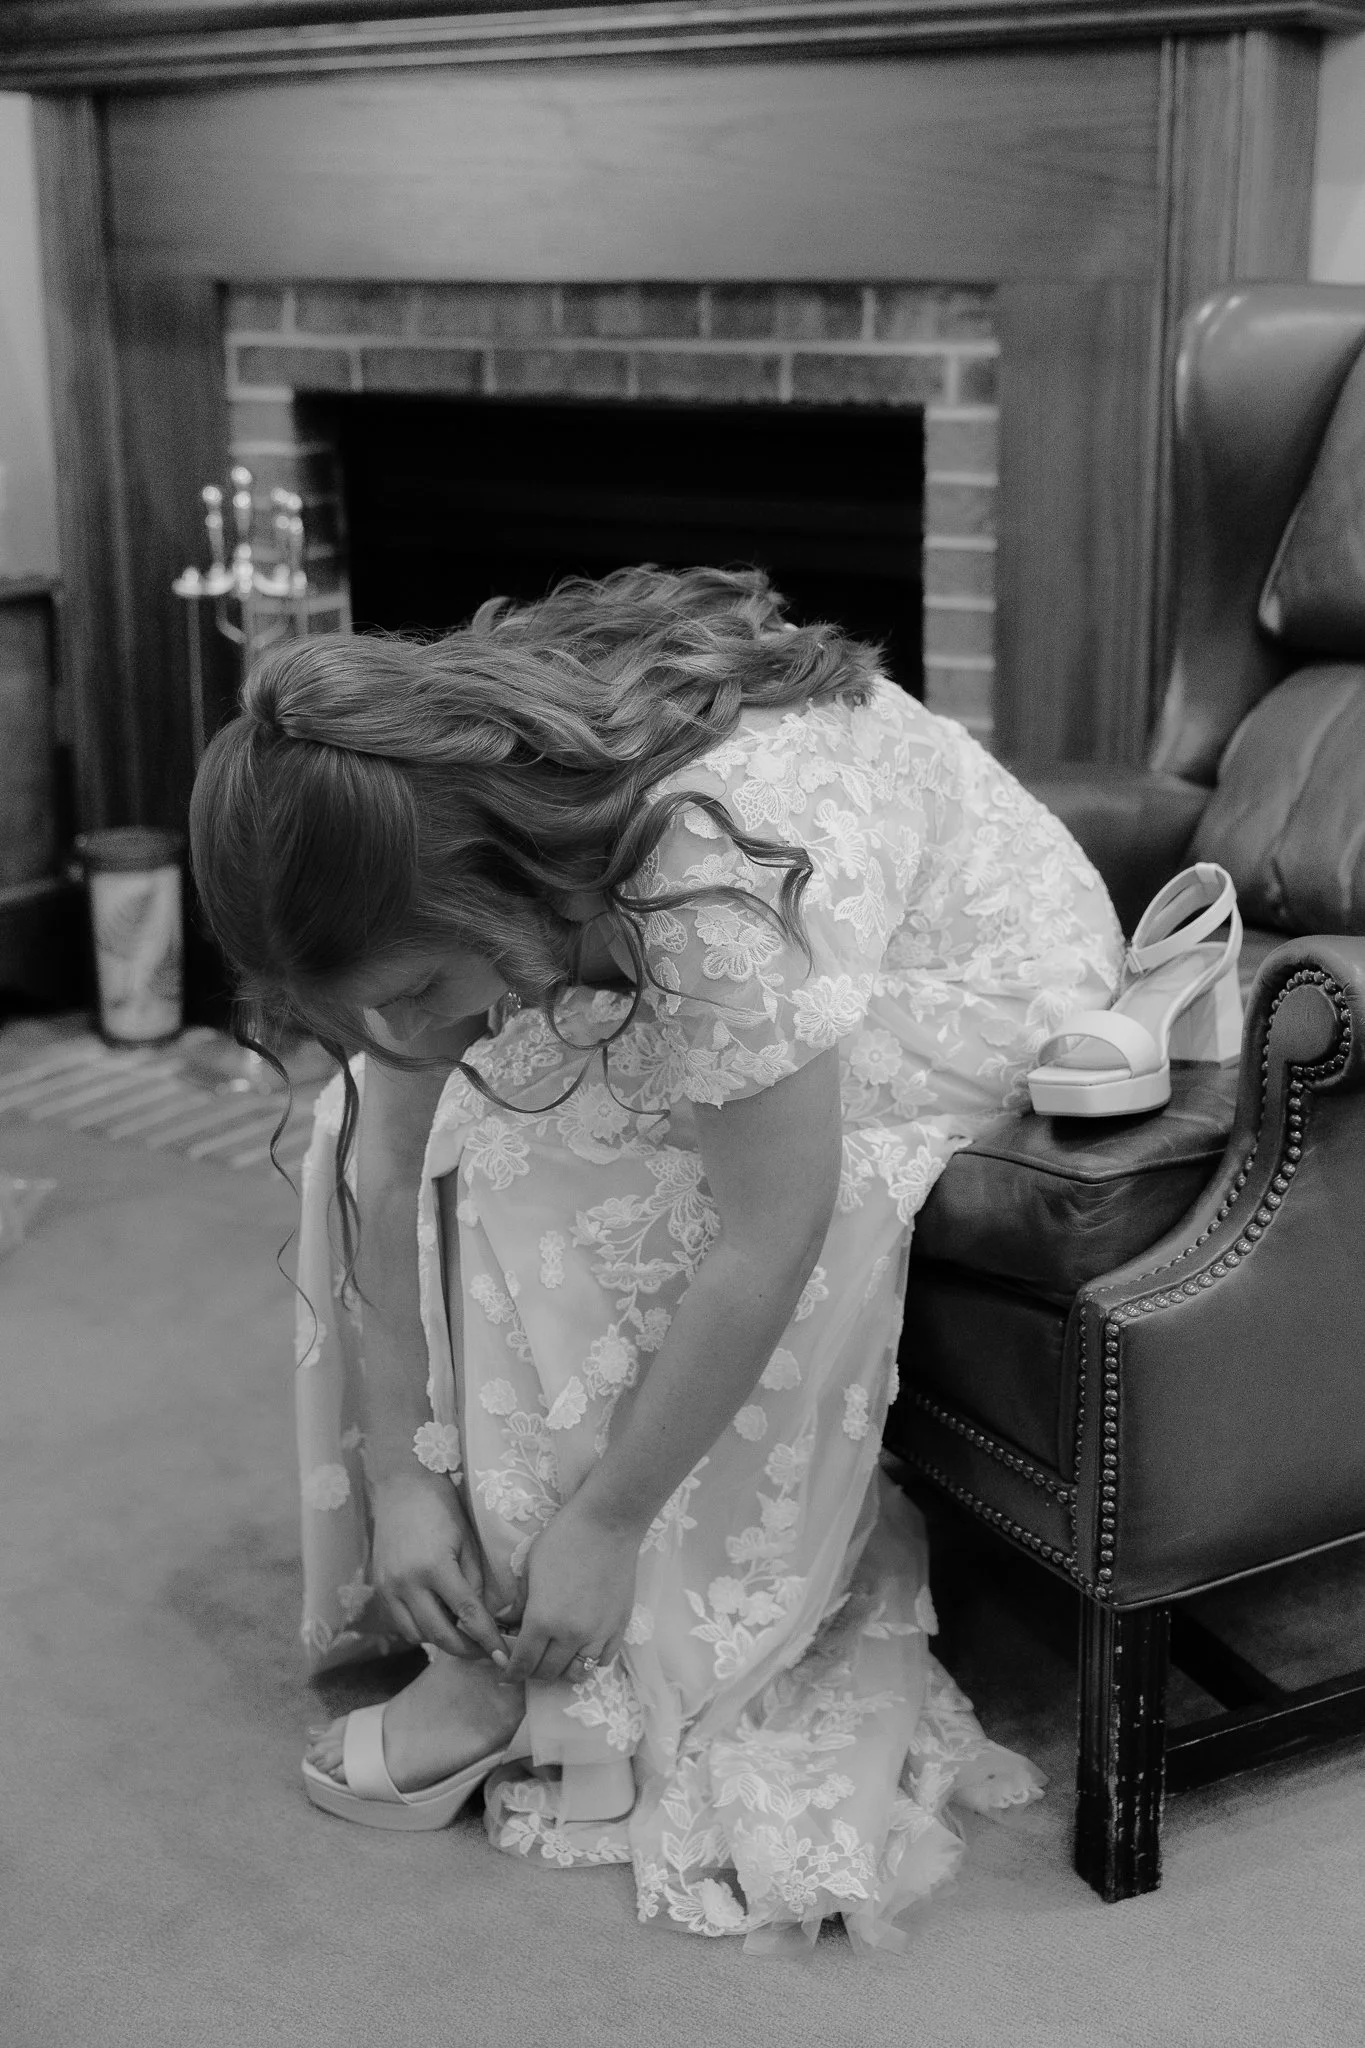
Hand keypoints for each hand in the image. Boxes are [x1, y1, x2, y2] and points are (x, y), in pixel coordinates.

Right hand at [370, 1470, 509, 1666]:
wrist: (401, 1486)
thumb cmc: (442, 1508)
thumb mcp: (466, 1541)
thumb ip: (474, 1581)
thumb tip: (480, 1616)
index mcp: (435, 1567)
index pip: (468, 1615)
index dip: (487, 1640)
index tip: (504, 1658)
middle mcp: (408, 1583)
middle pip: (439, 1635)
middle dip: (466, 1650)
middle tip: (486, 1654)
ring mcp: (389, 1588)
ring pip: (417, 1635)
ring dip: (442, 1640)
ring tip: (463, 1634)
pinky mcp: (380, 1588)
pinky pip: (401, 1624)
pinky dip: (421, 1629)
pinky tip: (438, 1619)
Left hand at [500, 1496, 640, 1686]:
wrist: (607, 1523)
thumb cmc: (563, 1539)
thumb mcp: (530, 1570)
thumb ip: (519, 1604)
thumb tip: (506, 1623)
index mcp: (542, 1620)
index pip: (522, 1662)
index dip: (510, 1673)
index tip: (505, 1675)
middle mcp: (570, 1635)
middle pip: (548, 1672)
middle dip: (532, 1672)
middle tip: (528, 1661)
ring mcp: (599, 1634)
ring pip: (577, 1674)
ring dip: (562, 1670)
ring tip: (555, 1656)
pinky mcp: (619, 1627)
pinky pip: (604, 1660)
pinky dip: (589, 1661)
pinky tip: (581, 1648)